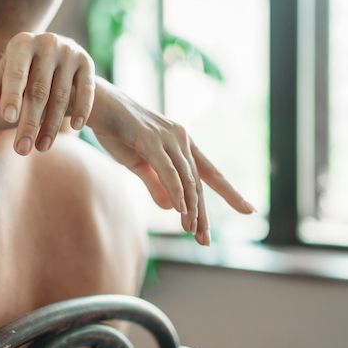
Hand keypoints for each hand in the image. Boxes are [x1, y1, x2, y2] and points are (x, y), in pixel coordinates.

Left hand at [0, 32, 94, 154]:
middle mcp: (47, 43)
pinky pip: (86, 90)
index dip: (11, 96)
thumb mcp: (5, 74)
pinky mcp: (87, 62)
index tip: (7, 120)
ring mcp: (69, 52)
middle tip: (21, 150)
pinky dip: (81, 110)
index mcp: (22, 44)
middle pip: (38, 90)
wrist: (56, 51)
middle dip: (29, 123)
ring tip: (41, 148)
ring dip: (51, 125)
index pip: (16, 74)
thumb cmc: (22, 67)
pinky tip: (75, 128)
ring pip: (61, 96)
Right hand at [89, 79, 254, 245]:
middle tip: (206, 241)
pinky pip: (168, 171)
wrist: (98, 106)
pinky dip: (176, 191)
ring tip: (191, 231)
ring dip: (190, 208)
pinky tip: (181, 210)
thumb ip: (155, 184)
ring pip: (187, 180)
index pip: (210, 173)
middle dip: (204, 213)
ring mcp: (168, 139)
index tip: (249, 210)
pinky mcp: (151, 140)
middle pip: (200, 182)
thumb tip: (172, 208)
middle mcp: (181, 139)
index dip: (229, 192)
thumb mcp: (137, 165)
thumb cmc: (117, 132)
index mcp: (181, 144)